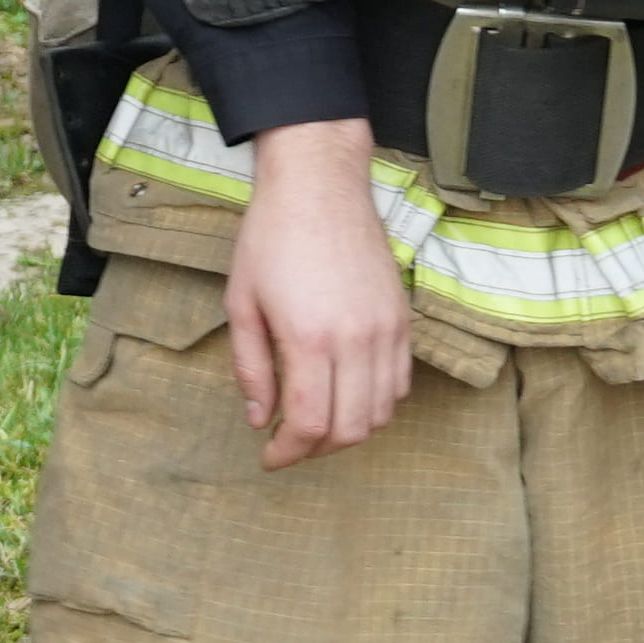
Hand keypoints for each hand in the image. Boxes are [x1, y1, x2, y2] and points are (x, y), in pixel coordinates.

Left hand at [226, 122, 410, 466]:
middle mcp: (356, 339)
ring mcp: (385, 329)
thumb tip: (260, 419)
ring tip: (318, 423)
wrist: (319, 185)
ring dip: (349, 430)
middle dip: (317, 450)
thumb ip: (251, 367)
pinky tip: (348, 394)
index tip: (270, 457)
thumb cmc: (271, 238)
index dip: (289, 453)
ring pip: (382, 412)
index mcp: (310, 338)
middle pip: (351, 429)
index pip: (310, 424)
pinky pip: (400, 382)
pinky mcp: (401, 317)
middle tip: (290, 444)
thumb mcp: (241, 303)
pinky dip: (377, 403)